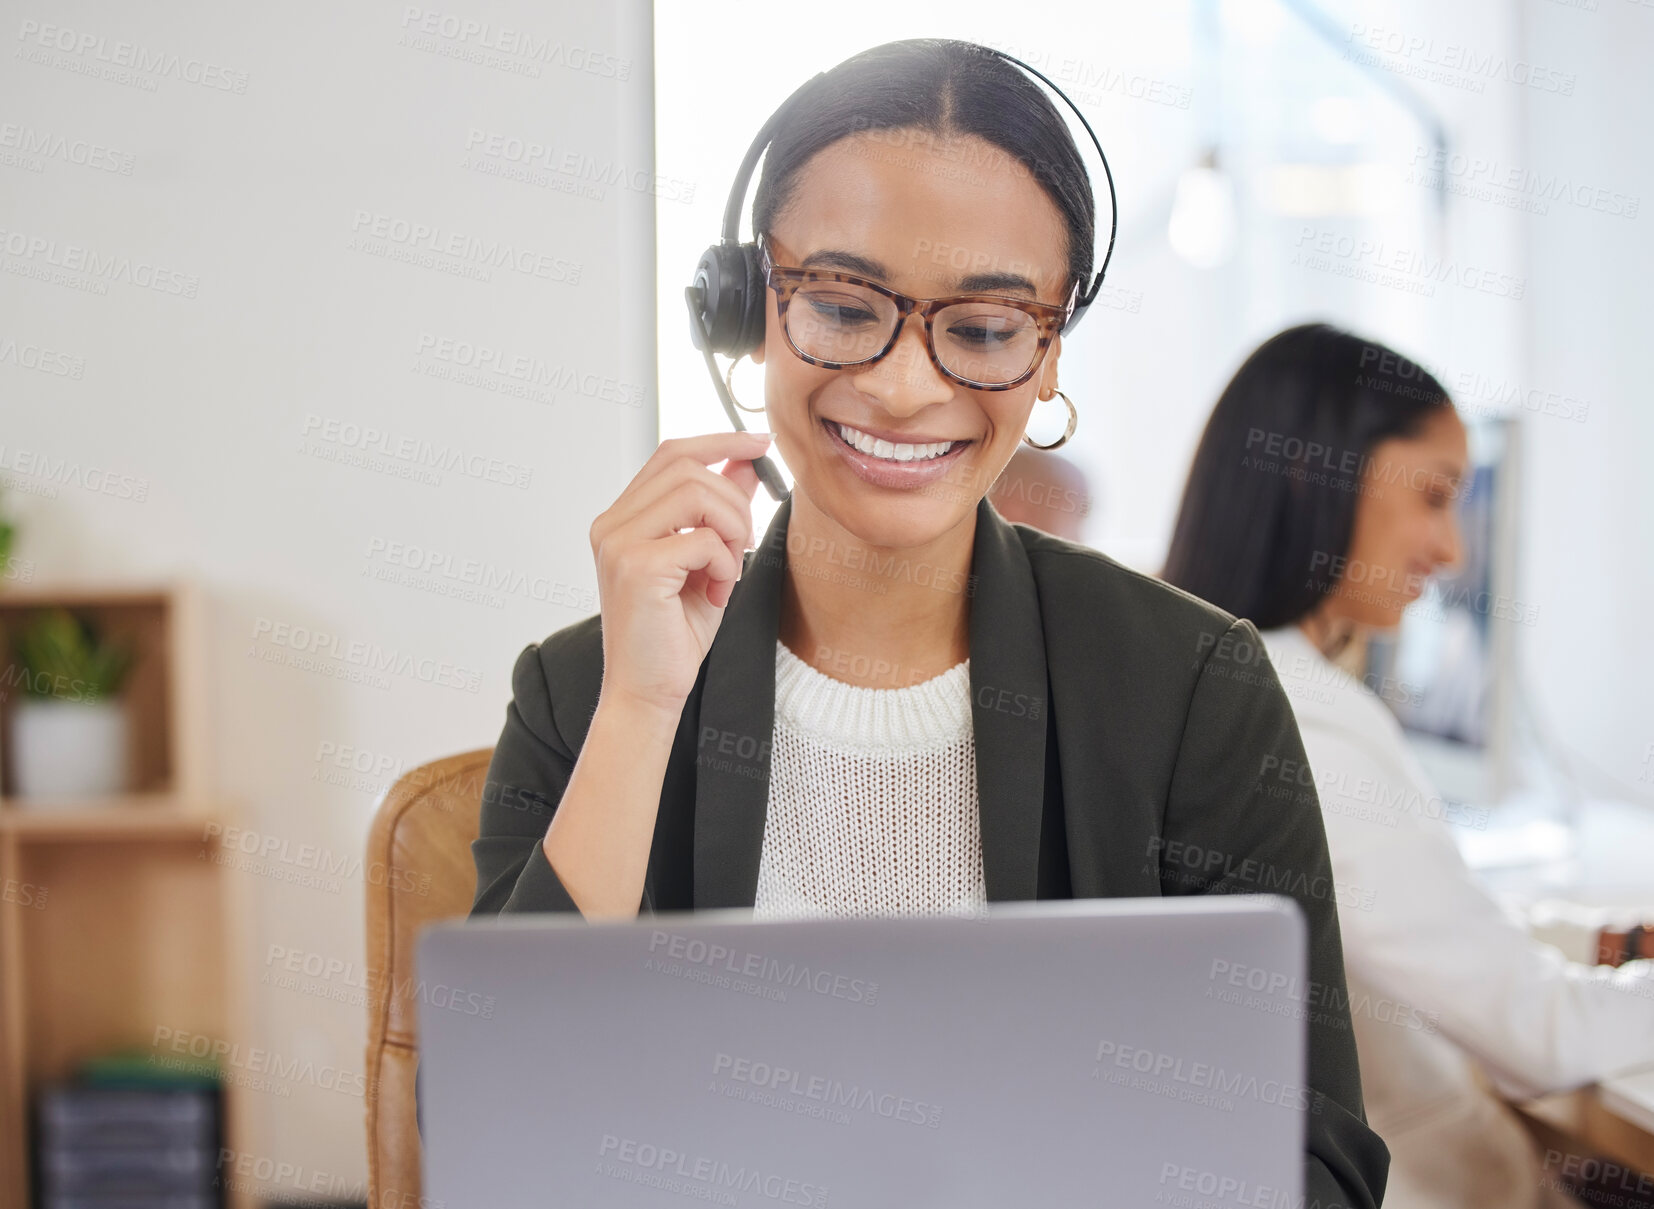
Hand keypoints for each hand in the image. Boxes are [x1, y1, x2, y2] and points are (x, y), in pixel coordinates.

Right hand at [588, 431, 771, 716]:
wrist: (648, 692)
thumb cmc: (673, 634)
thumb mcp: (707, 562)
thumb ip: (719, 511)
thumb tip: (745, 464)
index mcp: (622, 519)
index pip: (671, 454)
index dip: (719, 441)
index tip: (759, 444)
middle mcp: (612, 524)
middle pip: (688, 467)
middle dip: (734, 500)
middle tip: (743, 544)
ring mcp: (618, 543)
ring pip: (696, 493)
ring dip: (731, 529)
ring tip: (728, 570)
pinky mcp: (636, 567)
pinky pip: (702, 538)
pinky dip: (725, 564)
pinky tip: (717, 593)